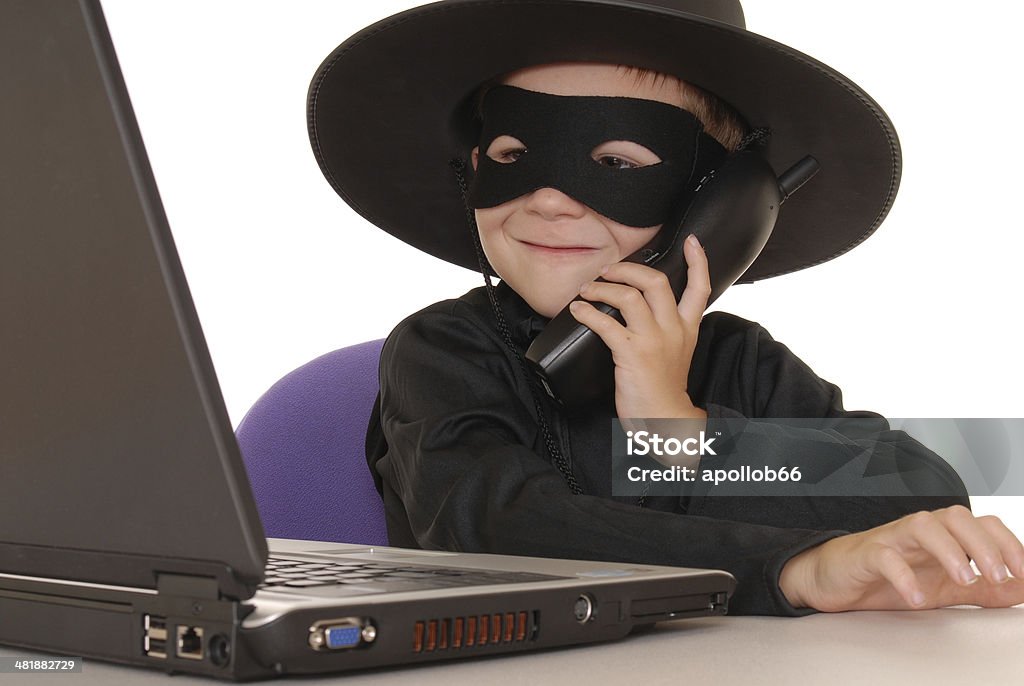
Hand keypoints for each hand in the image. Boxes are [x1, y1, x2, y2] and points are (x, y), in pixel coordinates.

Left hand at [568, 234, 708, 419]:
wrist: (664, 420)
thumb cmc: (663, 388)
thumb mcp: (677, 352)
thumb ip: (667, 328)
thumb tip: (645, 308)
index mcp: (687, 329)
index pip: (700, 288)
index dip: (697, 261)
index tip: (691, 241)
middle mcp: (673, 330)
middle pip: (656, 281)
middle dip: (628, 268)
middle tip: (607, 269)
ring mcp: (653, 340)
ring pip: (629, 296)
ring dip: (603, 287)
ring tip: (587, 290)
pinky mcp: (632, 354)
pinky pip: (606, 323)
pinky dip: (587, 312)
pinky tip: (578, 310)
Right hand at [780, 505, 1023, 611]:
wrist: (834, 579)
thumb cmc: (888, 577)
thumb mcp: (945, 587)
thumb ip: (985, 590)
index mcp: (943, 536)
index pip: (982, 524)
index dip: (1008, 544)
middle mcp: (920, 531)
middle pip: (956, 517)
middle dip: (984, 545)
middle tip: (998, 576)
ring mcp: (892, 539)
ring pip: (923, 526)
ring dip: (950, 551)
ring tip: (964, 580)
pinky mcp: (866, 554)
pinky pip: (885, 557)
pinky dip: (903, 576)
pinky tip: (916, 598)